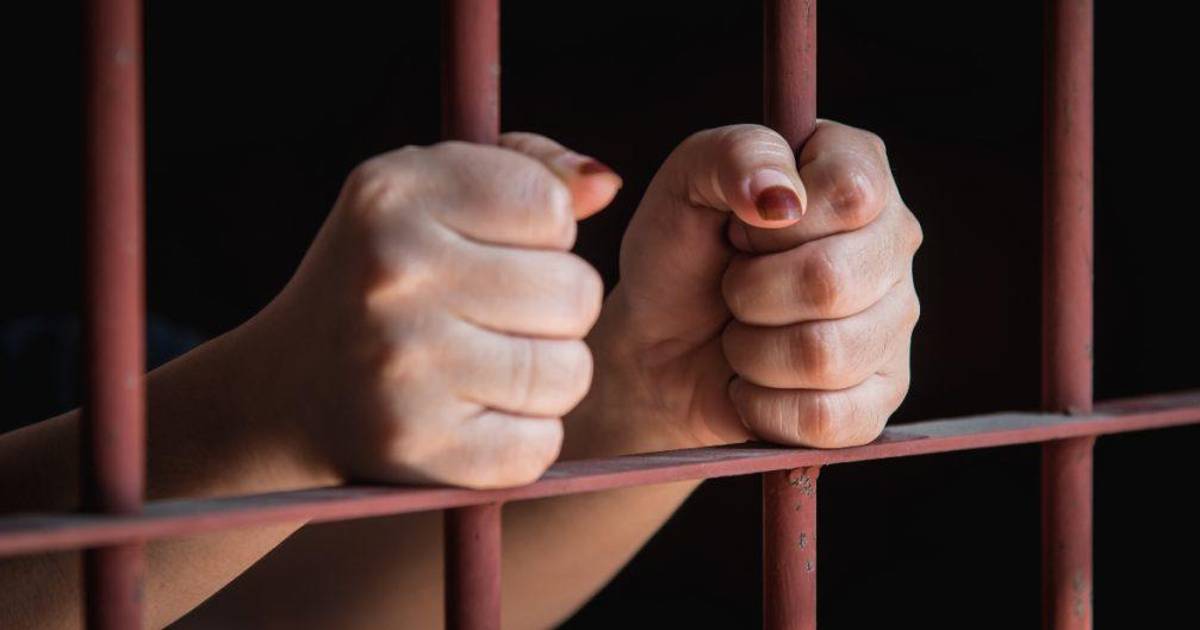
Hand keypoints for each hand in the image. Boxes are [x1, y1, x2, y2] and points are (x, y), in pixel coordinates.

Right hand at [251, 134, 621, 487]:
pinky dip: (523, 436)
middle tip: (496, 317)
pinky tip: (474, 414)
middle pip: (576, 291)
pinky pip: (541, 445)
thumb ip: (527, 170)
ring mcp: (405, 366)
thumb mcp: (429, 197)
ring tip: (488, 365)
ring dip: (547, 375)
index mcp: (393, 195)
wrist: (287, 392)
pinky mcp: (421, 447)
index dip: (544, 235)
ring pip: (570, 372)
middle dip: (555, 308)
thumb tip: (604, 184)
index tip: (499, 251)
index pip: (550, 207)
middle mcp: (394, 274)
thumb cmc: (385, 280)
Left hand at [570, 121, 919, 454]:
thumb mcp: (685, 183)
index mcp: (858, 171)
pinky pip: (826, 419)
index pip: (850, 193)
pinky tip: (754, 384)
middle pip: (833, 281)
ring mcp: (896, 324)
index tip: (738, 228)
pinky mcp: (880, 398)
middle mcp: (893, 243)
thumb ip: (735, 155)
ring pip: (826, 355)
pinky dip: (764, 407)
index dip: (772, 224)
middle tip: (733, 286)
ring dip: (751, 351)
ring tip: (740, 334)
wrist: (657, 349)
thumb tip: (781, 199)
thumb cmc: (679, 255)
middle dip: (750, 293)